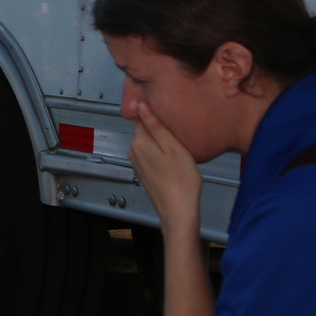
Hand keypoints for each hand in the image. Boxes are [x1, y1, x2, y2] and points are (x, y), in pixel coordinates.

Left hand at [126, 99, 203, 221]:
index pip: (141, 115)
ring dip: (161, 138)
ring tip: (179, 139)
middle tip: (178, 124)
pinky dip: (161, 150)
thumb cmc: (181, 181)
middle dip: (159, 125)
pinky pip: (151, 153)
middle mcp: (134, 151)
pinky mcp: (145, 171)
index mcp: (139, 142)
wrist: (178, 211)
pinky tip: (174, 155)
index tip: (166, 106)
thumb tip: (140, 104)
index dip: (153, 109)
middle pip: (145, 128)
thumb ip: (156, 125)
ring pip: (149, 141)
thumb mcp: (173, 147)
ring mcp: (138, 162)